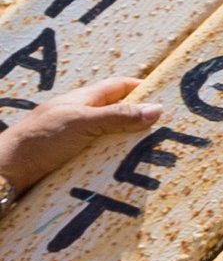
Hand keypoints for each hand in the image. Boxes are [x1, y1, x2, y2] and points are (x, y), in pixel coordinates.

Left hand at [0, 75, 161, 192]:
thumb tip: (157, 108)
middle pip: (118, 113)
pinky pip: (102, 159)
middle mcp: (80, 118)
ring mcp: (76, 141)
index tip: (168, 96)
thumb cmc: (38, 141)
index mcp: (82, 100)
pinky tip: (129, 172)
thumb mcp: (82, 123)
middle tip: (168, 131)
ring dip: (130, 146)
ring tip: (155, 155)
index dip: (142, 87)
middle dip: (141, 120)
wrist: (5, 174)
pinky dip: (117, 163)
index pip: (119, 86)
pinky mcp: (73, 162)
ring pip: (112, 139)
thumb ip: (118, 115)